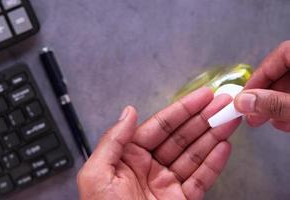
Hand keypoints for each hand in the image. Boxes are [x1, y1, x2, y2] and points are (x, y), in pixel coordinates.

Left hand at [77, 87, 240, 199]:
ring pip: (194, 155)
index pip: (160, 126)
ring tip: (230, 120)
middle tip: (224, 104)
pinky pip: (200, 180)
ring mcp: (166, 183)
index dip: (183, 110)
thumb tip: (128, 112)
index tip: (202, 96)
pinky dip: (214, 164)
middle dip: (203, 119)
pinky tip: (224, 147)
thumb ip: (113, 141)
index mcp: (129, 156)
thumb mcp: (97, 174)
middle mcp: (149, 166)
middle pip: (181, 137)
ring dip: (213, 136)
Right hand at [234, 41, 289, 130]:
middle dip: (267, 95)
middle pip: (285, 71)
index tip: (246, 97)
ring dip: (278, 103)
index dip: (260, 77)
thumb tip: (243, 102)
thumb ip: (275, 103)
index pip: (280, 56)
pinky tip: (286, 120)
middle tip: (253, 113)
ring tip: (270, 119)